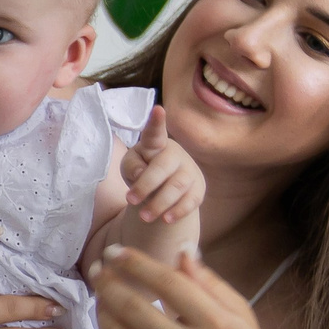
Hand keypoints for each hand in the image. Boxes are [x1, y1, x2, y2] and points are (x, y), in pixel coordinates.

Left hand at [93, 245, 272, 328]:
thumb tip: (182, 249)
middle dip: (108, 281)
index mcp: (215, 326)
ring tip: (103, 295)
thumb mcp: (240, 316)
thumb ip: (209, 283)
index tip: (115, 250)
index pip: (167, 284)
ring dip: (102, 309)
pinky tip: (108, 325)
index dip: (136, 262)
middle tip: (98, 268)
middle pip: (133, 307)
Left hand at [121, 107, 204, 223]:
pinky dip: (178, 211)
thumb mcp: (130, 166)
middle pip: (163, 168)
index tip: (158, 109)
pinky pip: (192, 200)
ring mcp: (189, 171)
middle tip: (130, 199)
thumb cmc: (143, 170)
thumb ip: (132, 166)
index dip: (156, 122)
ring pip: (178, 186)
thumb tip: (141, 175)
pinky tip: (166, 220)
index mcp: (156, 144)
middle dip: (146, 185)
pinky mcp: (198, 189)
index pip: (155, 133)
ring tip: (143, 217)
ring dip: (159, 203)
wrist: (162, 188)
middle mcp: (175, 154)